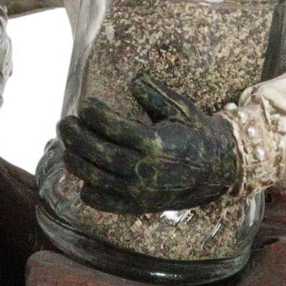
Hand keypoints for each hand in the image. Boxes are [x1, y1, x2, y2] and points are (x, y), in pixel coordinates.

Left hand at [58, 72, 238, 213]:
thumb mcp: (181, 108)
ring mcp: (141, 192)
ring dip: (76, 161)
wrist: (220, 170)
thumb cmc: (197, 133)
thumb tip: (134, 79)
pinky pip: (106, 203)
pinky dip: (89, 192)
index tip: (85, 104)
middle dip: (76, 137)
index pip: (113, 127)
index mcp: (156, 143)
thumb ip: (156, 93)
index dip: (94, 114)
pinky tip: (83, 177)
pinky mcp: (141, 205)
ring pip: (96, 178)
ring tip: (67, 146)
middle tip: (64, 123)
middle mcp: (146, 170)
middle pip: (99, 153)